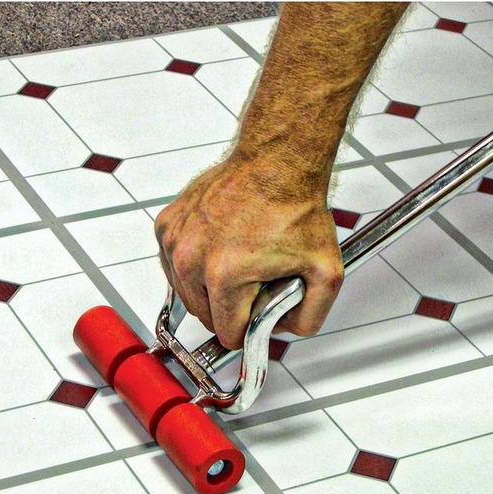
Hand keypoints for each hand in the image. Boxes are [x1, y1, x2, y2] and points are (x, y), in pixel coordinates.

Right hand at [155, 156, 343, 349]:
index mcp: (225, 275)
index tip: (260, 308)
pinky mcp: (167, 226)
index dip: (249, 326)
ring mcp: (176, 240)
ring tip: (239, 262)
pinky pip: (175, 266)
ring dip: (211, 288)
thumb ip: (310, 316)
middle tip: (255, 281)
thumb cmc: (295, 206)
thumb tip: (283, 329)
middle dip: (230, 307)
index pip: (227, 332)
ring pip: (187, 292)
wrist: (277, 161)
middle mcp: (193, 258)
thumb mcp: (325, 272)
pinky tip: (221, 248)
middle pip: (205, 315)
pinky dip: (196, 264)